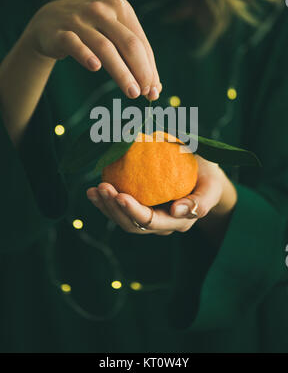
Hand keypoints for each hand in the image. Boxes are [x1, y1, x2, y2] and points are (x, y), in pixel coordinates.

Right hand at [23, 0, 160, 100]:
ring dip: (122, 73)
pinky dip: (85, 55)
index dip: (150, 68)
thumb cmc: (90, 30)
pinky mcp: (61, 32)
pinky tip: (95, 68)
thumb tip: (155, 88)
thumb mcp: (112, 35)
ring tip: (132, 93)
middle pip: (128, 44)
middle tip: (146, 93)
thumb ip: (132, 57)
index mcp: (119, 7)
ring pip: (105, 48)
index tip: (155, 91)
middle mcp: (101, 10)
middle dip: (141, 71)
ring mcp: (80, 20)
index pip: (141, 42)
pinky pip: (75, 44)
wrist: (48, 20)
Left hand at [86, 155, 237, 235]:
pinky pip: (121, 212)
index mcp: (180, 221)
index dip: (133, 211)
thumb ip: (201, 201)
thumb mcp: (211, 186)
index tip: (120, 194)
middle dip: (114, 208)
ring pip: (123, 221)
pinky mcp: (142, 211)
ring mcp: (151, 219)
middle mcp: (164, 224)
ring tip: (94, 190)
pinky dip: (106, 203)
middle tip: (102, 187)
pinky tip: (93, 192)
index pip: (151, 221)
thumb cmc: (208, 178)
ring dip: (106, 207)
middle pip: (133, 224)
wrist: (206, 178)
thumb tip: (177, 210)